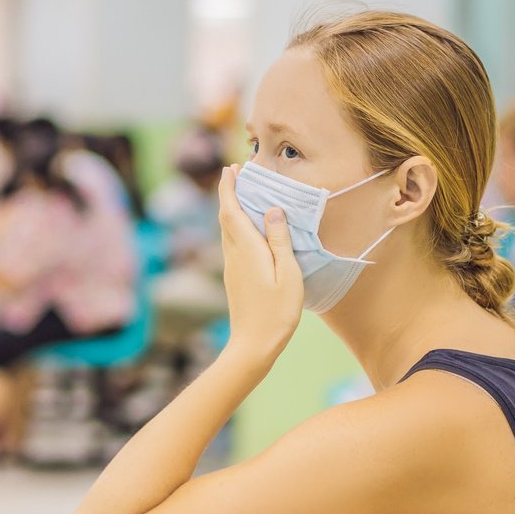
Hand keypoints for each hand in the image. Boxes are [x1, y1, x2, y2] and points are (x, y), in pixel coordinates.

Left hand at [217, 165, 303, 357]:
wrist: (253, 345)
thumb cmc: (277, 312)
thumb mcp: (288, 274)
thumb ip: (280, 240)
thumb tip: (272, 210)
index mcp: (247, 249)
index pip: (231, 210)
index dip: (229, 188)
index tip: (231, 169)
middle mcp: (234, 254)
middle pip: (226, 217)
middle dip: (229, 193)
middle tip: (237, 173)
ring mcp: (232, 267)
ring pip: (227, 230)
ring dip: (232, 209)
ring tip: (244, 195)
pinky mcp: (235, 277)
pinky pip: (232, 242)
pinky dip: (237, 226)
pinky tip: (249, 229)